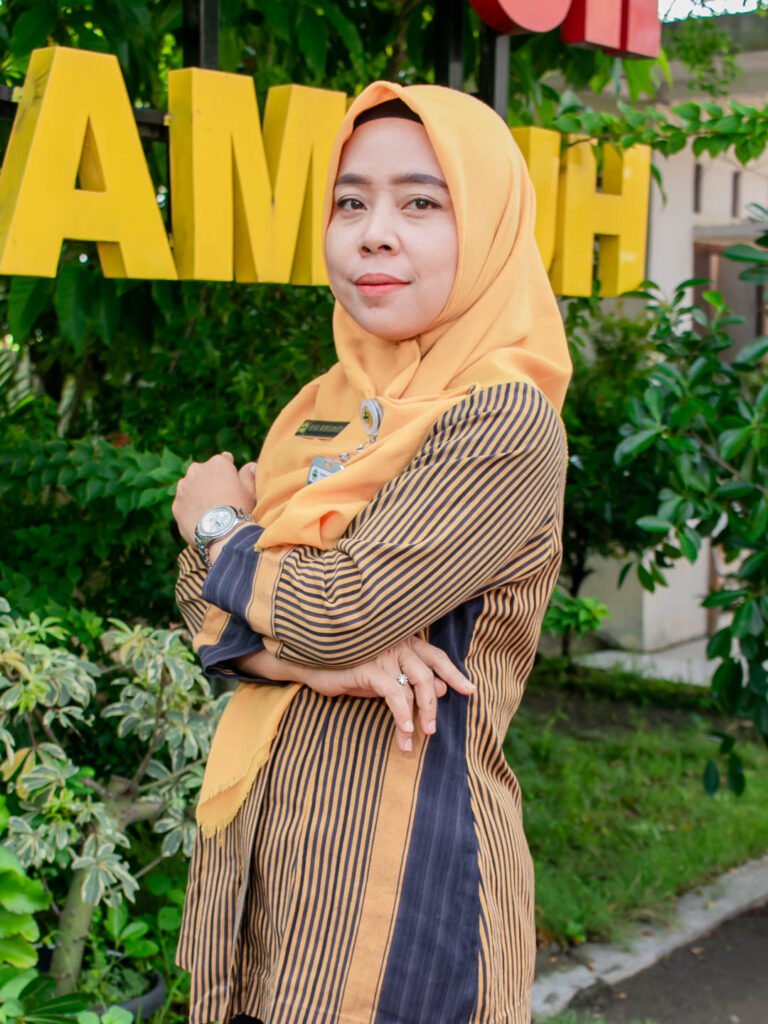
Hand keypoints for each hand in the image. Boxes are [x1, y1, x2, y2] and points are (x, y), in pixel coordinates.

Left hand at [172, 454, 256, 545]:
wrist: (222, 533)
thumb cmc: (240, 510)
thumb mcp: (250, 491)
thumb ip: (248, 475)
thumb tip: (250, 465)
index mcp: (217, 463)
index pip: (224, 460)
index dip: (229, 471)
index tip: (232, 482)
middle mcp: (197, 470)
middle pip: (204, 472)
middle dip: (210, 481)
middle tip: (220, 499)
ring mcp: (183, 487)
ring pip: (190, 487)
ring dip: (197, 494)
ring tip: (209, 511)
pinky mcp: (176, 504)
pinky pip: (184, 504)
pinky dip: (190, 509)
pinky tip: (201, 520)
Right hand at [234, 636, 474, 752]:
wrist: (313, 663)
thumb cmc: (349, 667)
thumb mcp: (382, 675)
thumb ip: (408, 680)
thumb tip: (442, 689)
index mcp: (404, 642)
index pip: (436, 656)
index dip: (454, 673)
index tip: (470, 691)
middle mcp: (398, 644)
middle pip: (430, 674)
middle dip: (434, 704)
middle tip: (433, 730)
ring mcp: (385, 655)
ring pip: (416, 687)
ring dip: (420, 716)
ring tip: (416, 738)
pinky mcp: (371, 669)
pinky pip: (395, 695)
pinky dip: (403, 716)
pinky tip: (404, 732)